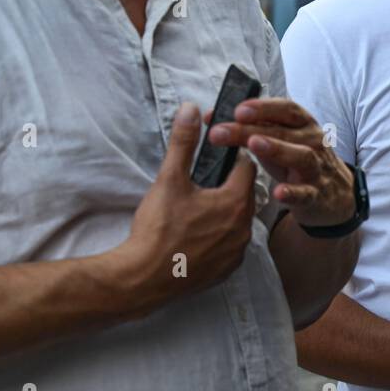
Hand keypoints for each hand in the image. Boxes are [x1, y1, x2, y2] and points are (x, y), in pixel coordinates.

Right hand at [113, 102, 257, 309]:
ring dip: (224, 211)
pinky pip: (231, 245)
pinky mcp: (226, 271)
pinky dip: (220, 236)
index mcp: (236, 202)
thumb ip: (183, 143)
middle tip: (203, 181)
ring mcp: (237, 252)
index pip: (247, 167)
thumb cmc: (157, 229)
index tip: (216, 155)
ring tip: (199, 207)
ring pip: (239, 220)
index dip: (232, 157)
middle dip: (228, 184)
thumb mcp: (169, 179)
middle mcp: (244, 228)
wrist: (142, 279)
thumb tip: (190, 111)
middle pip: (245, 193)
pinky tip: (199, 233)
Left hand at [206, 98, 354, 230]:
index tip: (237, 109)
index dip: (262, 107)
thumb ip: (248, 127)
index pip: (285, 109)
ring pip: (301, 156)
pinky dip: (292, 192)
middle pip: (283, 131)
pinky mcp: (316, 194)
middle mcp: (313, 141)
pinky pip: (306, 193)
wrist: (333, 194)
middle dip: (250, 129)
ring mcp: (316, 168)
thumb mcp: (277, 140)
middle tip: (220, 132)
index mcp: (303, 124)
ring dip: (277, 148)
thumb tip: (210, 116)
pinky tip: (278, 193)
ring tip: (254, 144)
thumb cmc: (296, 161)